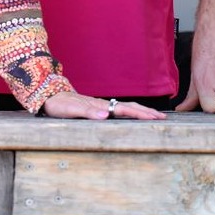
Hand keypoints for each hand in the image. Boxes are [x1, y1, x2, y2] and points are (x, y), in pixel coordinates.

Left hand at [43, 92, 165, 119]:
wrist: (50, 95)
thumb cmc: (59, 104)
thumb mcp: (71, 110)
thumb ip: (88, 112)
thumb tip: (106, 115)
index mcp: (100, 105)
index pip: (125, 110)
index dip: (140, 114)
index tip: (155, 118)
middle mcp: (104, 104)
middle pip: (130, 107)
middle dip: (147, 112)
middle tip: (163, 118)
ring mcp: (102, 105)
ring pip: (126, 107)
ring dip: (141, 112)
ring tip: (154, 116)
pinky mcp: (98, 107)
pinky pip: (119, 110)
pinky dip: (131, 112)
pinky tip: (133, 116)